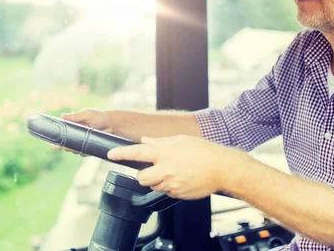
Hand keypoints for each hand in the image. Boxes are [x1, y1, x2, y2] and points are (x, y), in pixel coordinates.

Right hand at [59, 109, 112, 155]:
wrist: (113, 124)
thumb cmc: (99, 116)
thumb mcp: (87, 114)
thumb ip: (75, 116)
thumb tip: (62, 116)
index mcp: (71, 125)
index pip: (60, 132)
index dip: (56, 138)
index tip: (55, 142)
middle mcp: (74, 135)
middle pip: (64, 143)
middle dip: (63, 145)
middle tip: (65, 145)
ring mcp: (81, 142)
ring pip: (72, 149)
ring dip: (72, 149)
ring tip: (76, 146)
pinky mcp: (88, 148)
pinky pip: (82, 153)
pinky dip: (82, 152)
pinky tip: (83, 150)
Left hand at [107, 135, 246, 199]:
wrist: (222, 169)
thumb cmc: (204, 151)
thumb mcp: (181, 140)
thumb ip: (160, 142)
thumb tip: (145, 140)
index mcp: (164, 152)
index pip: (137, 152)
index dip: (121, 153)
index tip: (111, 154)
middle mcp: (165, 169)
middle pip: (141, 177)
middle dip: (144, 175)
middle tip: (154, 170)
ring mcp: (171, 183)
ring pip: (154, 186)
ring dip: (158, 181)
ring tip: (174, 173)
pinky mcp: (178, 194)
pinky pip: (167, 192)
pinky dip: (171, 187)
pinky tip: (182, 179)